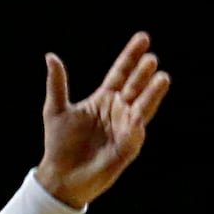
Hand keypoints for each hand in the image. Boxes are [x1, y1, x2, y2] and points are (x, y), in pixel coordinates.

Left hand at [34, 32, 169, 208]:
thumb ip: (57, 83)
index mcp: (103, 99)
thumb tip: (51, 56)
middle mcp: (118, 110)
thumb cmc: (59, 143)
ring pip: (142, 107)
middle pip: (134, 87)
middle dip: (143, 73)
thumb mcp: (55, 109)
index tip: (143, 37)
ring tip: (162, 78)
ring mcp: (124, 128)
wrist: (60, 175)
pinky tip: (140, 113)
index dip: (131, 56)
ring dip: (152, 94)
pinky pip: (134, 133)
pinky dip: (137, 123)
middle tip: (151, 58)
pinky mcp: (126, 148)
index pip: (120, 72)